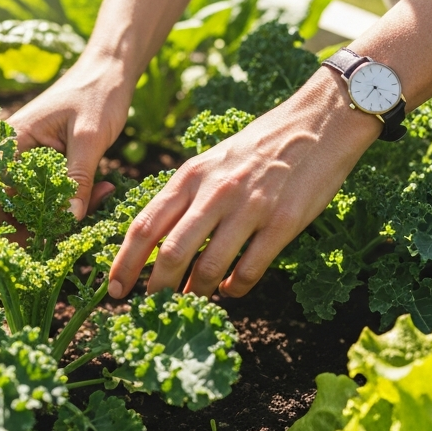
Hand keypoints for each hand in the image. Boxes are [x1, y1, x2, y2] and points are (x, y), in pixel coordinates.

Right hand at [6, 52, 132, 217]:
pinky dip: (78, 199)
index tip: (32, 239)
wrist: (111, 72)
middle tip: (75, 227)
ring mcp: (35, 160)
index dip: (4, 220)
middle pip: (13, 203)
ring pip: (39, 203)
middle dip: (43, 221)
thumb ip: (78, 178)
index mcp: (13, 142)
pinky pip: (58, 193)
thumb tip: (68, 219)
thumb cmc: (97, 95)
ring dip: (66, 211)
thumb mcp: (89, 138)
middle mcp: (17, 153)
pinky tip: (106, 188)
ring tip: (102, 195)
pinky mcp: (53, 165)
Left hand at [107, 70, 379, 299]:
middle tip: (151, 307)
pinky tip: (232, 290)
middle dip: (155, 288)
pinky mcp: (282, 224)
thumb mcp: (213, 160)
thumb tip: (161, 243)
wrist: (318, 124)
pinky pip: (249, 270)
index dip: (124, 263)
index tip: (113, 289)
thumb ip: (187, 196)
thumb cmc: (261, 145)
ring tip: (195, 299)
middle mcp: (215, 192)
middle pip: (170, 253)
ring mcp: (249, 209)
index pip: (145, 225)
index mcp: (191, 175)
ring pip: (208, 268)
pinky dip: (235, 289)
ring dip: (197, 291)